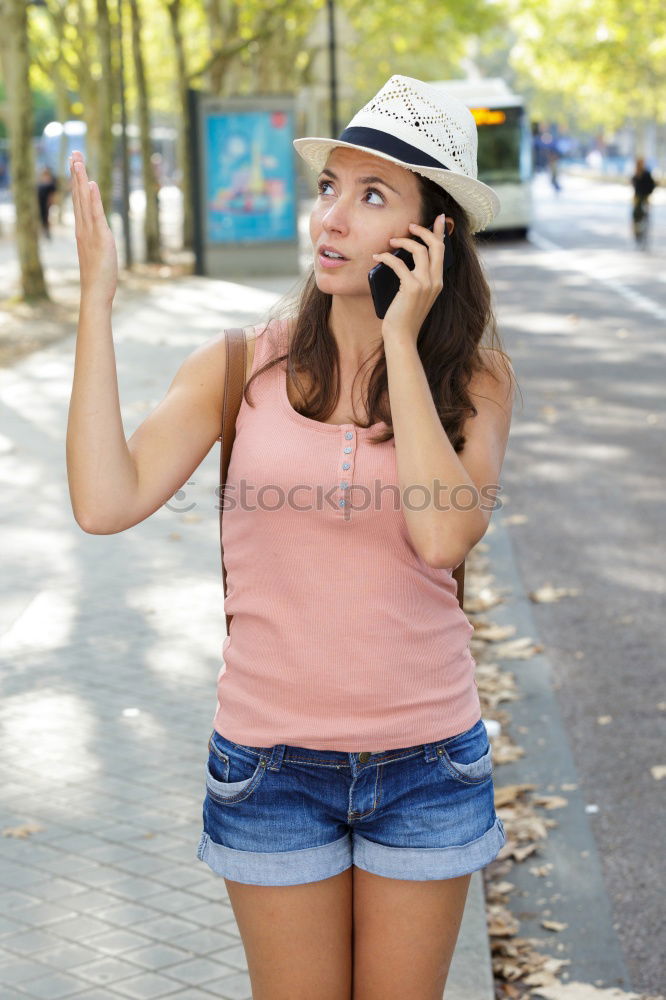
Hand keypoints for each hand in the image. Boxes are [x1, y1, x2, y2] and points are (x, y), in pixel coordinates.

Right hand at [69, 150, 117, 304]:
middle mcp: (83, 227)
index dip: (77, 182)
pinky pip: (96, 214)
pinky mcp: (101, 237)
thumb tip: (99, 235)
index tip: (75, 164)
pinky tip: (92, 183)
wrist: (95, 291)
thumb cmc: (98, 276)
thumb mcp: (97, 253)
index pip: (79, 201)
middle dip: (77, 174)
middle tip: (74, 153)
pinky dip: (94, 198)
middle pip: (79, 196)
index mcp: (82, 230)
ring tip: (78, 160)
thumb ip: (97, 240)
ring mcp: (90, 231)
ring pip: (84, 201)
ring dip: (82, 180)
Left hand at [372, 213, 446, 344]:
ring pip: (419, 250)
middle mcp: (435, 281)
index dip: (440, 232)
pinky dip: (386, 258)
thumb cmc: (403, 317)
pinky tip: (377, 257)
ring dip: (404, 242)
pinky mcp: (412, 288)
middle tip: (410, 226)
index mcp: (438, 282)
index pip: (443, 251)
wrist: (401, 337)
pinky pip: (399, 264)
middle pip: (436, 246)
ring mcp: (425, 284)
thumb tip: (403, 258)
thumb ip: (416, 278)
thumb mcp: (414, 295)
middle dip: (424, 231)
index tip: (438, 218)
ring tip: (391, 242)